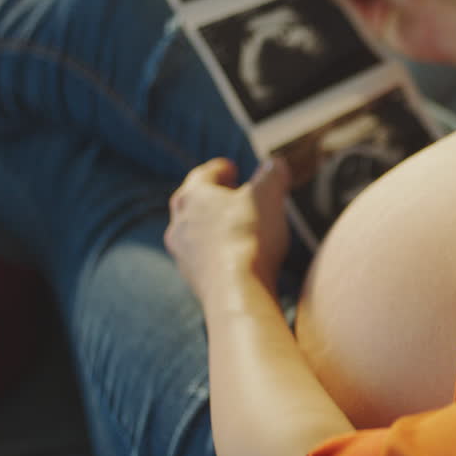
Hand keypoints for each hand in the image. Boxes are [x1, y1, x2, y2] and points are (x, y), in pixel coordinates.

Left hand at [164, 158, 292, 304]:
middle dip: (213, 198)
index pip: (203, 175)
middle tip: (231, 194)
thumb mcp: (267, 196)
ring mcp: (183, 255)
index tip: (231, 168)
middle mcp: (179, 224)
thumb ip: (271, 175)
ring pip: (196, 232)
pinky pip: (204, 258)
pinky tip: (235, 256)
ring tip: (234, 226)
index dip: (220, 169)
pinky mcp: (194, 280)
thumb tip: (276, 164)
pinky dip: (217, 251)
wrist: (236, 291)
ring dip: (213, 226)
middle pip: (194, 203)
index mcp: (192, 196)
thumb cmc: (248, 236)